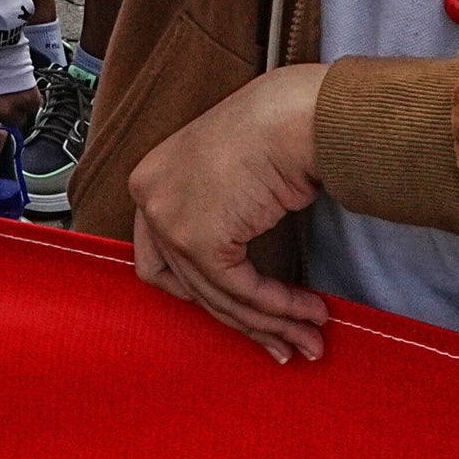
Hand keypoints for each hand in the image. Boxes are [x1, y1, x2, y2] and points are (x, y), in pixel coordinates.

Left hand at [121, 62, 333, 362]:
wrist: (295, 115)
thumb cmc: (275, 132)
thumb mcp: (230, 179)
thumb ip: (220, 221)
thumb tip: (239, 280)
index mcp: (151, 181)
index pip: (163, 263)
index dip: (205, 296)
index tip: (243, 314)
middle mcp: (149, 200)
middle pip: (189, 288)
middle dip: (243, 322)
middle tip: (282, 342)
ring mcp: (166, 219)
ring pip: (218, 297)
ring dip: (270, 322)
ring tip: (308, 336)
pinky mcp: (196, 238)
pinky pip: (240, 291)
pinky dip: (277, 307)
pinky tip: (308, 311)